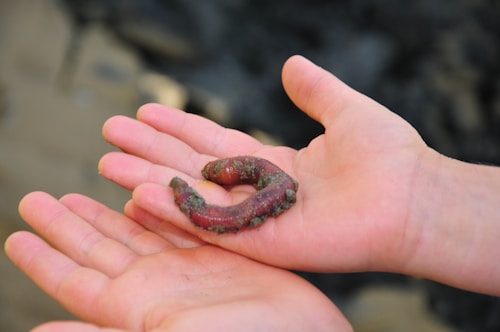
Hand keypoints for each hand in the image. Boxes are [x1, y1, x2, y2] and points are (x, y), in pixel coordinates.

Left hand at [5, 192, 349, 330]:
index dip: (44, 257)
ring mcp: (188, 270)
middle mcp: (157, 289)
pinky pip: (180, 222)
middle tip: (38, 198)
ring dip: (109, 209)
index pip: (74, 280)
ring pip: (138, 230)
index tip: (16, 235)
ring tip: (84, 188)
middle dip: (68, 223)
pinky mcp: (219, 254)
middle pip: (100, 248)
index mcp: (135, 311)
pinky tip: (143, 191)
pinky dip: (160, 205)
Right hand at [99, 55, 428, 273]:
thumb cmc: (390, 155)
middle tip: (110, 133)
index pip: (214, 143)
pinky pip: (210, 227)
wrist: (416, 198)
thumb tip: (290, 64)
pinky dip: (175, 212)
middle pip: (194, 168)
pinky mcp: (263, 244)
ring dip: (150, 179)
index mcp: (274, 164)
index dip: (179, 126)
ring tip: (108, 162)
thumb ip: (314, 90)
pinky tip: (139, 193)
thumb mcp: (346, 109)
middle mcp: (259, 192)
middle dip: (151, 150)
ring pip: (194, 198)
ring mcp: (258, 221)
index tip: (145, 109)